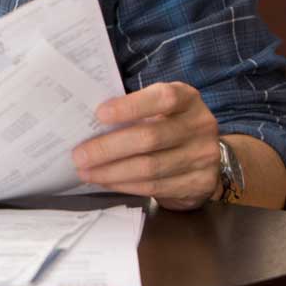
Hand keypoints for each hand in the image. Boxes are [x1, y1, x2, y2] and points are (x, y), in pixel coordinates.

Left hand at [73, 81, 220, 209]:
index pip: (162, 99)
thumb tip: (86, 121)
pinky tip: (106, 181)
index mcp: (187, 99)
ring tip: (86, 172)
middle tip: (79, 155)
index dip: (130, 106)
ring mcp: (203, 156)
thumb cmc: (168, 123)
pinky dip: (125, 185)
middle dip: (108, 148)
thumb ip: (131, 110)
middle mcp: (199, 125)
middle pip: (150, 138)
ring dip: (112, 171)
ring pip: (150, 167)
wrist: (206, 154)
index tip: (99, 115)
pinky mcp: (200, 183)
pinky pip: (155, 186)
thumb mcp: (158, 108)